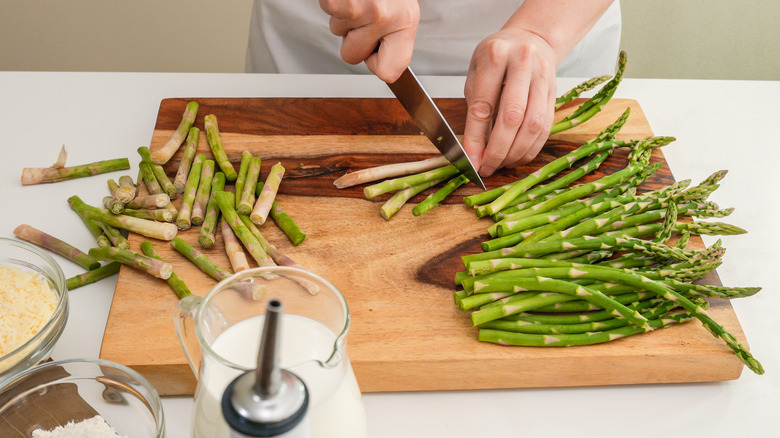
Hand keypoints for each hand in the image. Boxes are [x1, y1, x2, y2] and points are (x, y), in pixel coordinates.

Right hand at [319, 0, 419, 82]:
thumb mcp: (404, 7)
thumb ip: (396, 36)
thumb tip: (385, 63)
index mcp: (404, 21)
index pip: (389, 71)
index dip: (377, 66)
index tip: (376, 59)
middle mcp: (382, 17)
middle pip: (352, 56)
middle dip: (352, 40)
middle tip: (363, 17)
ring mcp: (357, 9)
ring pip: (337, 32)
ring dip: (343, 16)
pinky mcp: (336, 1)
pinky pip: (327, 11)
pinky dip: (334, 2)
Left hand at [462, 28, 557, 176]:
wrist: (531, 38)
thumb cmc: (496, 57)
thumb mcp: (476, 73)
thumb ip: (476, 108)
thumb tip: (475, 151)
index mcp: (496, 55)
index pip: (483, 105)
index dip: (476, 138)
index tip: (471, 161)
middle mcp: (523, 63)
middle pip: (512, 116)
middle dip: (499, 149)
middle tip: (487, 167)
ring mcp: (543, 77)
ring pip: (533, 124)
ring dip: (517, 151)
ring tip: (502, 164)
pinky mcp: (555, 92)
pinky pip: (546, 126)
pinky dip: (532, 147)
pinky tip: (519, 156)